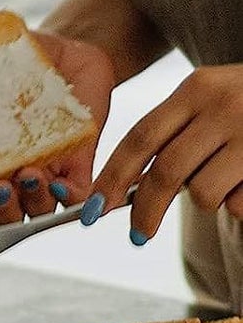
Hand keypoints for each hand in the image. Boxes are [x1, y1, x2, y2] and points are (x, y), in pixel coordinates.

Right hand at [0, 29, 114, 224]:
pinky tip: (61, 183)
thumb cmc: (16, 62)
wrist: (70, 52)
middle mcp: (5, 173)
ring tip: (31, 174)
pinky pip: (75, 200)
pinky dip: (68, 199)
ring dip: (29, 202)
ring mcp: (41, 173)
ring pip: (32, 212)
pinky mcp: (77, 166)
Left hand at [91, 63, 242, 241]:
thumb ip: (174, 134)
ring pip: (203, 192)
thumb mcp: (211, 101)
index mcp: (197, 88)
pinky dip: (238, 202)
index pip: (140, 138)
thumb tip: (125, 191)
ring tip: (226, 179)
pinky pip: (239, 202)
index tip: (94, 210)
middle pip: (166, 173)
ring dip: (206, 199)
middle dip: (145, 211)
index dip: (111, 178)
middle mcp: (224, 105)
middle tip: (137, 235)